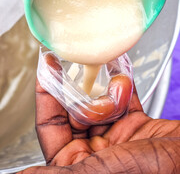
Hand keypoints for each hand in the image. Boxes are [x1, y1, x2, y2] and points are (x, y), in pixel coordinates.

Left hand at [17, 53, 179, 173]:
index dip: (47, 96)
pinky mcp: (134, 123)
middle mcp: (95, 150)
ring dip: (102, 87)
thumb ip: (62, 172)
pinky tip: (119, 69)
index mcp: (80, 163)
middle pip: (74, 109)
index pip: (52, 125)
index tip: (46, 70)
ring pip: (98, 101)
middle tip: (70, 63)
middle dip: (74, 87)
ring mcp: (115, 135)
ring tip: (107, 75)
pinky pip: (122, 97)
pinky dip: (121, 82)